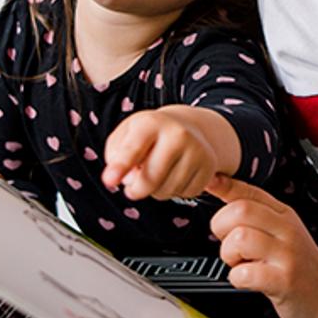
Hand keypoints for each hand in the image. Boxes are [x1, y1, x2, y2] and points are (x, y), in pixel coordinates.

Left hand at [102, 106, 226, 200]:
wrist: (190, 127)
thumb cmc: (150, 134)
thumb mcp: (126, 134)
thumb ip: (115, 155)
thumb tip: (124, 178)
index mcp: (152, 123)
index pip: (133, 148)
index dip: (120, 167)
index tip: (108, 181)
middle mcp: (178, 134)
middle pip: (150, 180)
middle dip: (136, 189)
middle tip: (133, 186)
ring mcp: (197, 150)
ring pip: (167, 191)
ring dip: (156, 190)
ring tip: (158, 173)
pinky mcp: (209, 167)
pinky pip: (185, 194)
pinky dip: (175, 191)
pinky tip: (174, 175)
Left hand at [208, 175, 317, 317]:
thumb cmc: (298, 263)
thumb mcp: (279, 229)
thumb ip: (252, 210)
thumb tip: (216, 183)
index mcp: (282, 214)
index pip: (249, 191)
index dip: (223, 186)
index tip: (209, 184)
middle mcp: (285, 229)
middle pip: (240, 210)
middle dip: (221, 226)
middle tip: (229, 244)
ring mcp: (287, 255)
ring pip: (240, 238)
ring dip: (229, 254)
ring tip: (240, 263)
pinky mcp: (284, 281)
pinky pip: (247, 273)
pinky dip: (237, 278)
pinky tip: (248, 279)